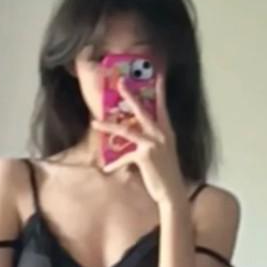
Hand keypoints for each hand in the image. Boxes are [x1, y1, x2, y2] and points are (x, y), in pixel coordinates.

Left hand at [92, 75, 187, 209]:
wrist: (171, 192)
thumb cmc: (165, 173)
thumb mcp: (161, 152)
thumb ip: (150, 141)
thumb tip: (135, 135)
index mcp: (166, 131)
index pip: (162, 107)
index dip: (159, 91)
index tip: (157, 75)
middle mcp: (161, 134)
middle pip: (142, 110)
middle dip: (130, 95)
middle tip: (120, 82)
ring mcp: (153, 144)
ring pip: (126, 131)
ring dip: (108, 127)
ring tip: (94, 123)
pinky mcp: (144, 156)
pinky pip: (124, 157)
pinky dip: (114, 164)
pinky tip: (106, 169)